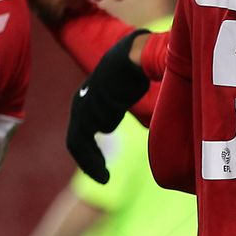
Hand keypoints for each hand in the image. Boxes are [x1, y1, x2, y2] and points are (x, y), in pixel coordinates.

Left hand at [67, 29, 150, 182]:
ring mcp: (82, 108)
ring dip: (91, 164)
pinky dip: (92, 163)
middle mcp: (82, 102)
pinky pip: (83, 144)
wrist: (134, 57)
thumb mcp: (134, 89)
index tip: (103, 163)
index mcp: (90, 95)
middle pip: (78, 137)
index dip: (91, 147)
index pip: (84, 126)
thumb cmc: (140, 67)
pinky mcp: (86, 115)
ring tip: (104, 179)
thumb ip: (135, 104)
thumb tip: (157, 114)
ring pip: (79, 144)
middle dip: (89, 159)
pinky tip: (104, 175)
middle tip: (102, 177)